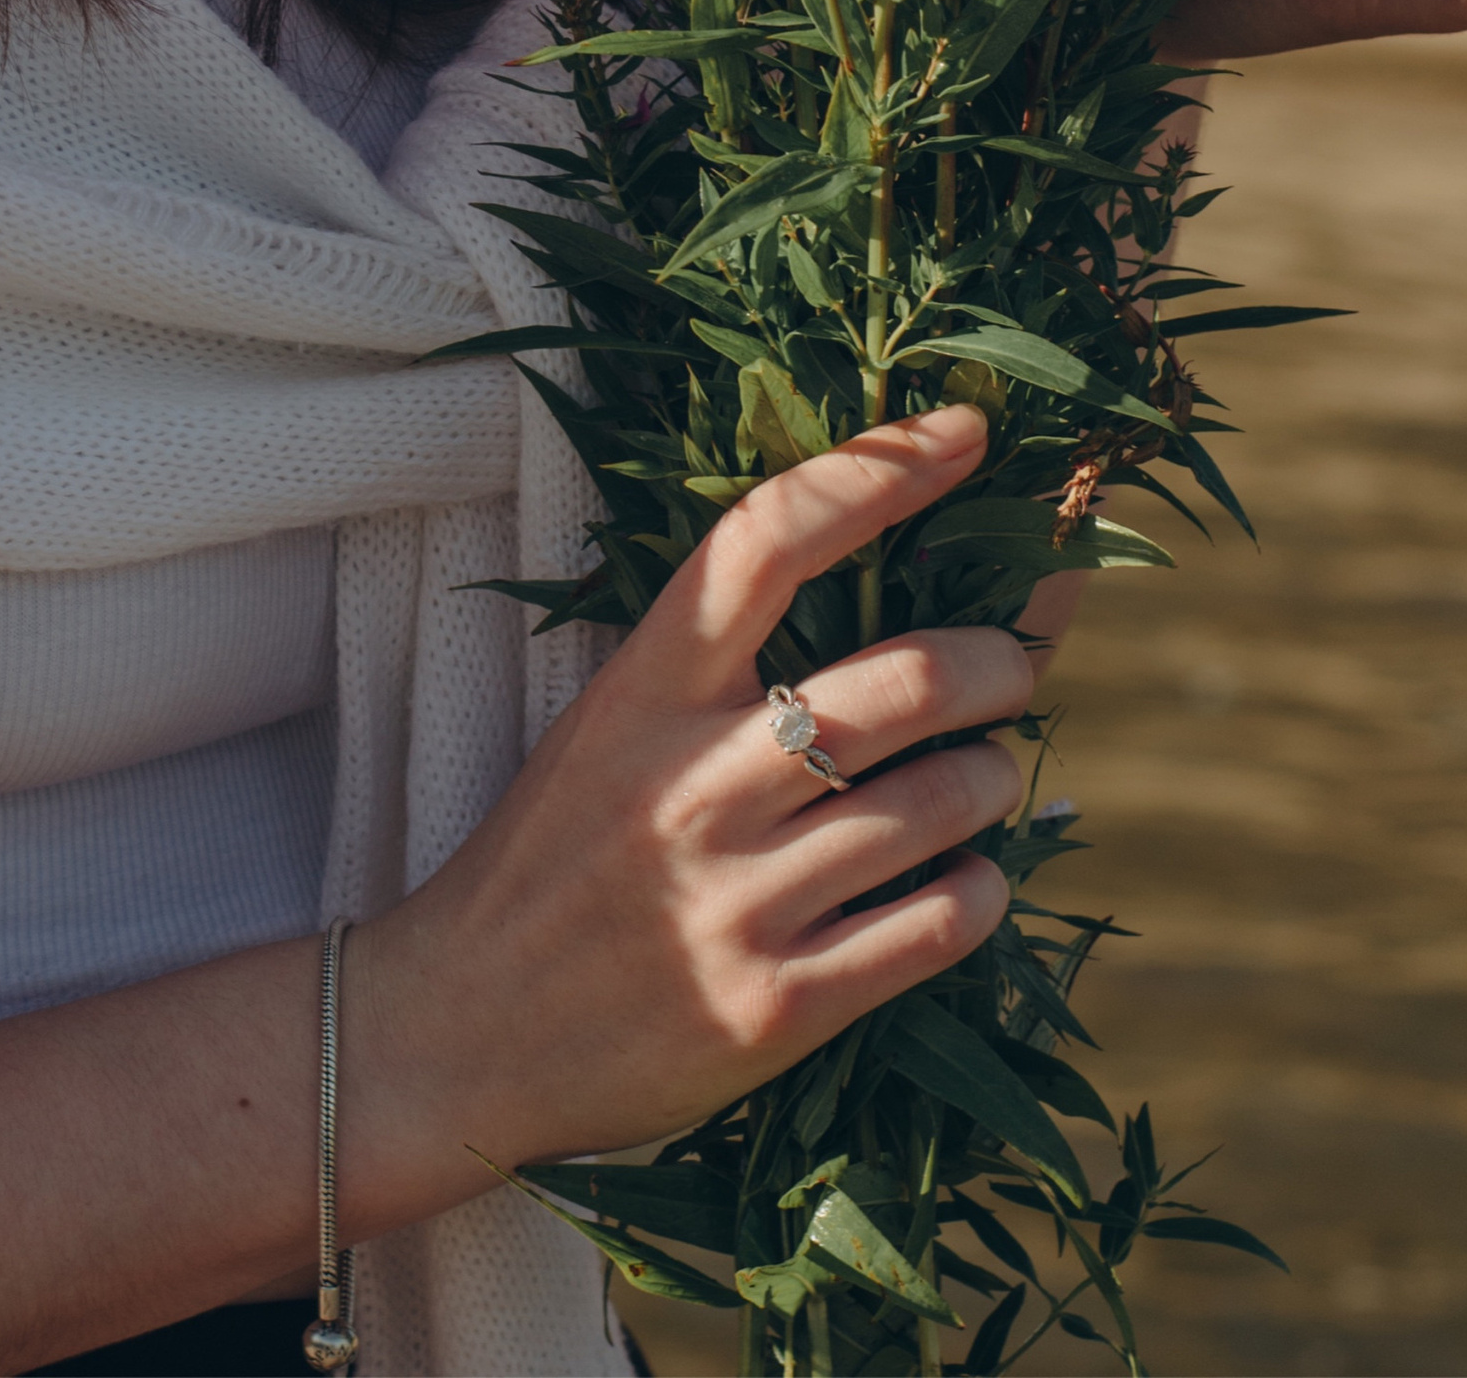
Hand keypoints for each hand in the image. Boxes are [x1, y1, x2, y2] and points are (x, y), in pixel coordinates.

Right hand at [350, 406, 1026, 1183]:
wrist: (455, 1033)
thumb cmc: (553, 859)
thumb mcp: (606, 727)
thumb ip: (723, 667)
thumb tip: (896, 582)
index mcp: (641, 689)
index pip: (769, 537)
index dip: (880, 470)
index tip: (968, 433)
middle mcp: (691, 782)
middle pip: (906, 679)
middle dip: (1000, 660)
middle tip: (1012, 665)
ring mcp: (734, 899)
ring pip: (943, 801)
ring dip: (996, 778)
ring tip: (982, 778)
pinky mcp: (774, 1008)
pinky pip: (938, 925)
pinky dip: (980, 890)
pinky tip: (963, 880)